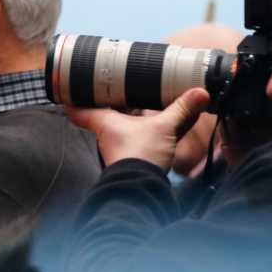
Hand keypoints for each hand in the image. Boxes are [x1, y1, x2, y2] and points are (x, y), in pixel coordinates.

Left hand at [65, 88, 210, 172]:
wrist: (142, 189)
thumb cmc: (140, 157)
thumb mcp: (163, 127)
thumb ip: (181, 109)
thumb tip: (200, 93)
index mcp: (104, 122)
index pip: (78, 108)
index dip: (72, 96)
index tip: (71, 85)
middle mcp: (109, 133)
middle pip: (106, 111)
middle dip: (117, 99)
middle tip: (123, 82)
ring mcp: (123, 145)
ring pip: (128, 123)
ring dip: (140, 113)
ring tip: (154, 98)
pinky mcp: (138, 155)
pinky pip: (146, 134)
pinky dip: (157, 127)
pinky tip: (175, 120)